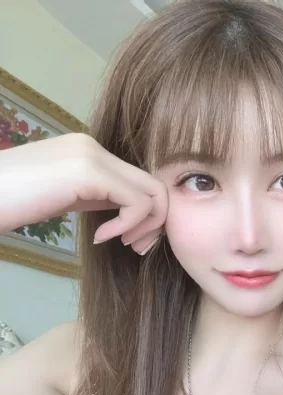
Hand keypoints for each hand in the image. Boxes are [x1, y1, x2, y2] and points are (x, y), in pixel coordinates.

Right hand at [0, 133, 167, 253]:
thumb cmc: (11, 201)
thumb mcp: (65, 196)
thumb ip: (99, 195)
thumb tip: (132, 209)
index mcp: (89, 149)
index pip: (140, 178)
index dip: (148, 213)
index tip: (130, 239)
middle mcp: (93, 146)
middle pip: (154, 183)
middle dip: (156, 221)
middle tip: (136, 247)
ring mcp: (91, 156)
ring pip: (153, 193)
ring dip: (146, 226)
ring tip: (121, 243)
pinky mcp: (88, 172)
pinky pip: (136, 203)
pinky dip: (127, 226)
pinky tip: (100, 237)